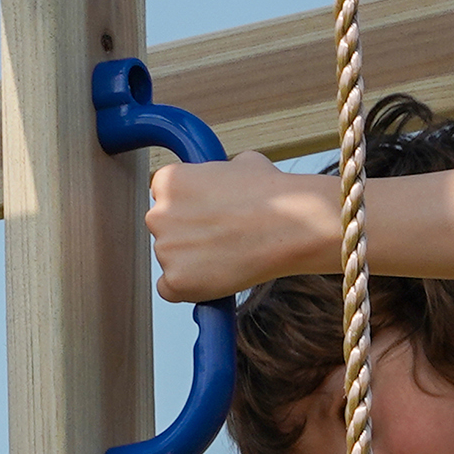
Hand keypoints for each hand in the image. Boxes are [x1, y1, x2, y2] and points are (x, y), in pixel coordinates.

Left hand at [146, 151, 332, 302]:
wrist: (295, 226)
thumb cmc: (275, 194)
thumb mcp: (243, 164)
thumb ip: (218, 172)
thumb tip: (224, 172)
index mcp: (168, 181)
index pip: (164, 198)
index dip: (189, 207)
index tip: (209, 214)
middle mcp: (158, 214)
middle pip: (164, 230)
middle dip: (188, 234)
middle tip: (223, 236)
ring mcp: (165, 250)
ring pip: (171, 260)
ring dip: (192, 260)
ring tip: (231, 253)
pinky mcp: (176, 281)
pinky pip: (171, 289)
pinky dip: (190, 288)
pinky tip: (218, 276)